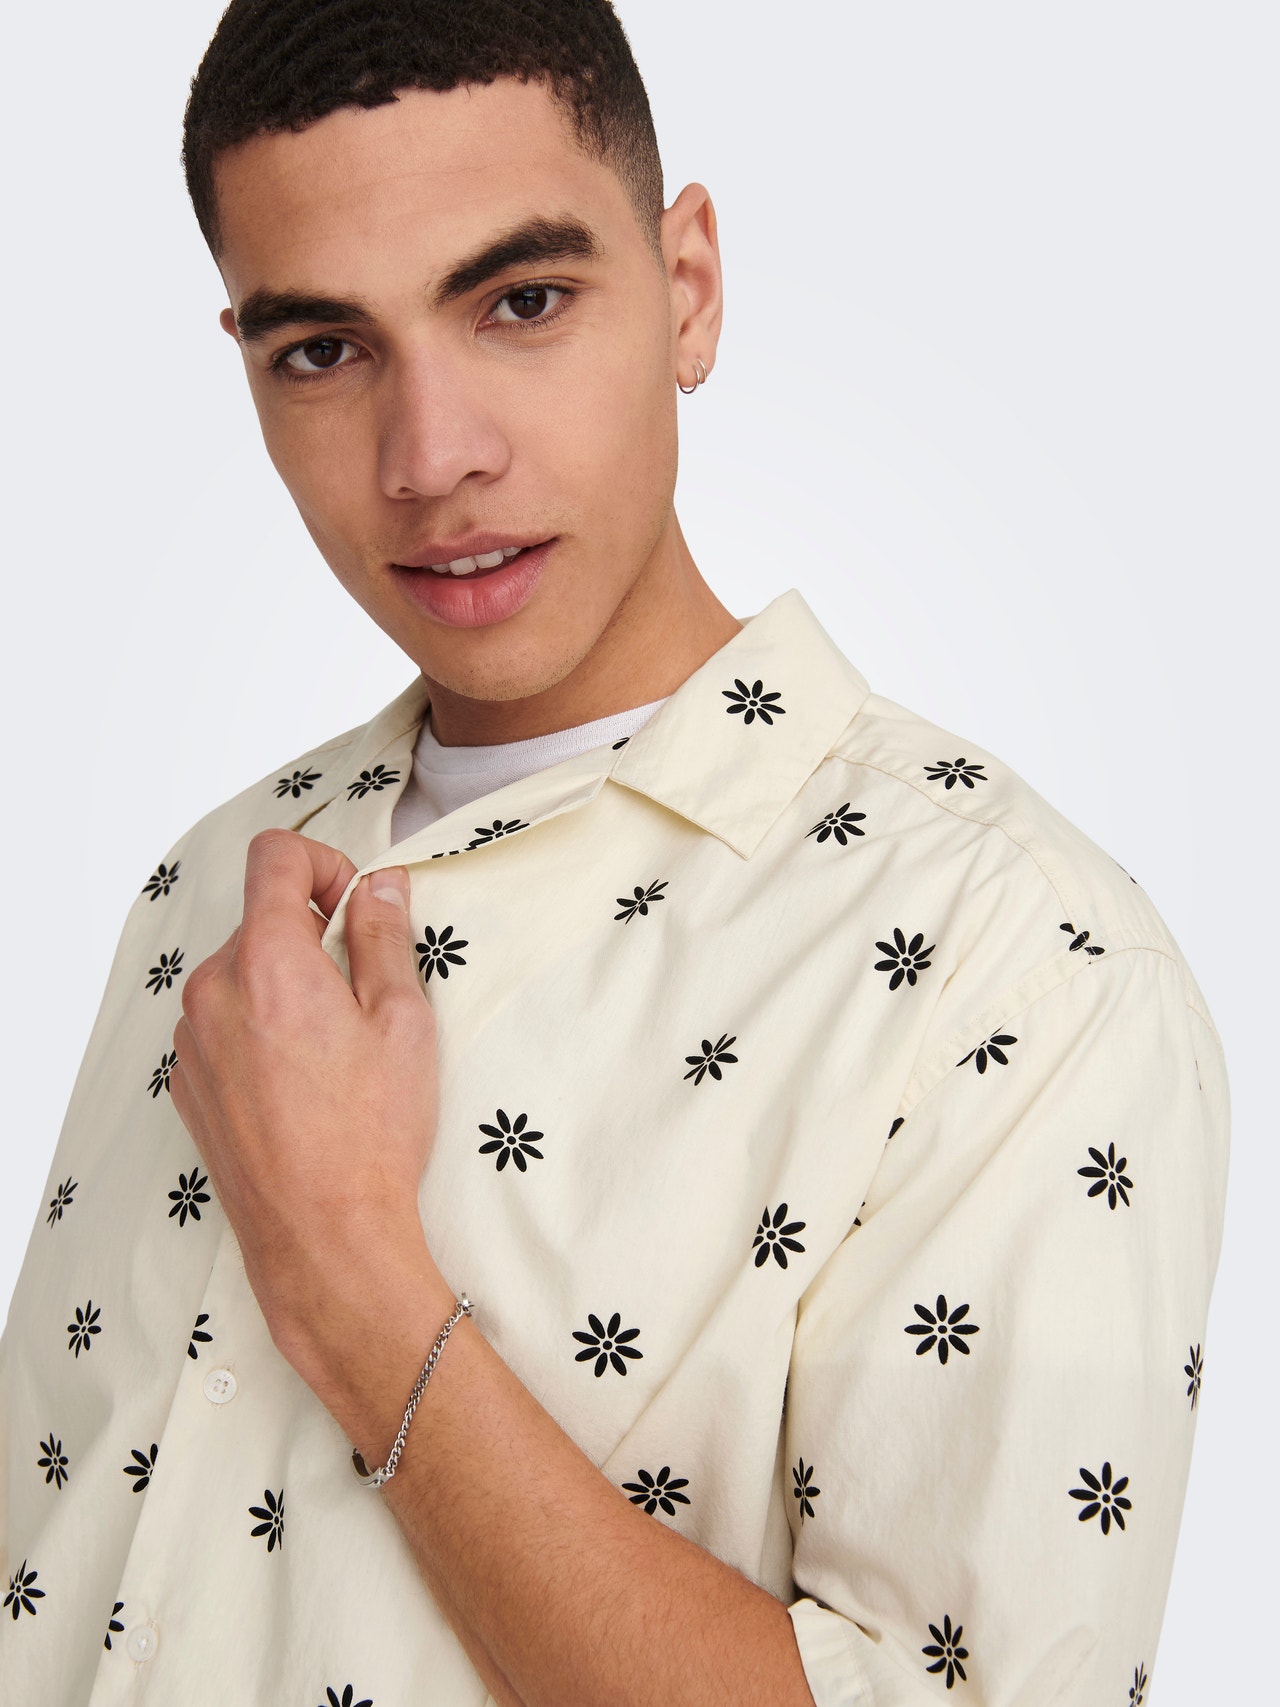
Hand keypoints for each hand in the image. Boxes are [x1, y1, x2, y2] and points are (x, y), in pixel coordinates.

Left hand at [169, 829, 438, 1367]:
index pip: (274, 856)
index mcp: (268, 961)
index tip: (352, 905)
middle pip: (261, 921)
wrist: (321, 1233)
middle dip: (311, 938)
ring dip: (283, 986)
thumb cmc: (369, 1133)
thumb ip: (383, 938)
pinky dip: (259, 1029)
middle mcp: (214, 990)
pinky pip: (223, 1024)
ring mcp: (192, 1039)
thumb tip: (379, 887)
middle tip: (360, 995)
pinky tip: (301, 1082)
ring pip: (241, 974)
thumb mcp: (402, 1021)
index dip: (323, 864)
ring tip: (331, 1051)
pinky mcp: (188, 1081)